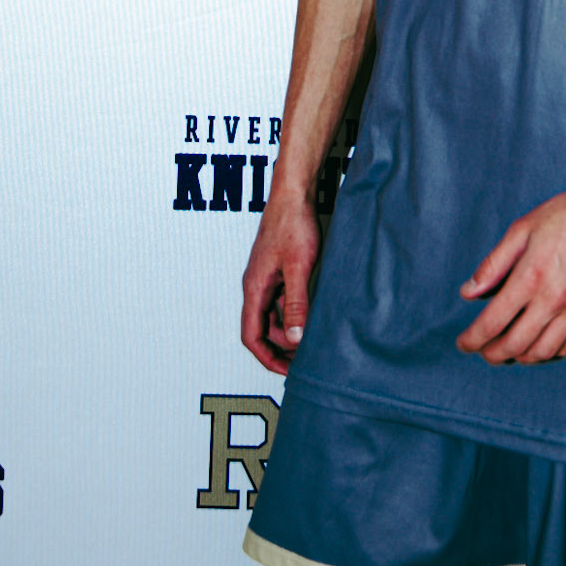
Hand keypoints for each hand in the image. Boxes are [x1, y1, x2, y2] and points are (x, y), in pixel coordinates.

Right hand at [241, 197, 320, 373]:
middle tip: (306, 361)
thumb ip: (296, 302)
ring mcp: (267, 278)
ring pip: (274, 315)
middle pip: (263, 329)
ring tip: (313, 341)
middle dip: (281, 348)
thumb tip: (293, 337)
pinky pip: (283, 300)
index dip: (267, 357)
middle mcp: (256, 286)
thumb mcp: (298, 267)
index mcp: (254, 288)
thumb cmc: (292, 224)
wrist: (293, 194)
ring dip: (289, 331)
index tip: (287, 371)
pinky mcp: (279, 271)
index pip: (252, 335)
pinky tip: (314, 315)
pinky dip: (296, 313)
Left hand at [457, 174, 565, 364]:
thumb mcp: (522, 230)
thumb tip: (468, 292)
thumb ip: (493, 264)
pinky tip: (548, 345)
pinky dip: (557, 352)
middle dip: (493, 354)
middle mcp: (555, 300)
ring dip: (523, 356)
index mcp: (530, 279)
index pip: (492, 323)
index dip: (473, 340)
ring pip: (546, 351)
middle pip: (516, 344)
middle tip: (485, 352)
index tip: (464, 343)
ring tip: (513, 350)